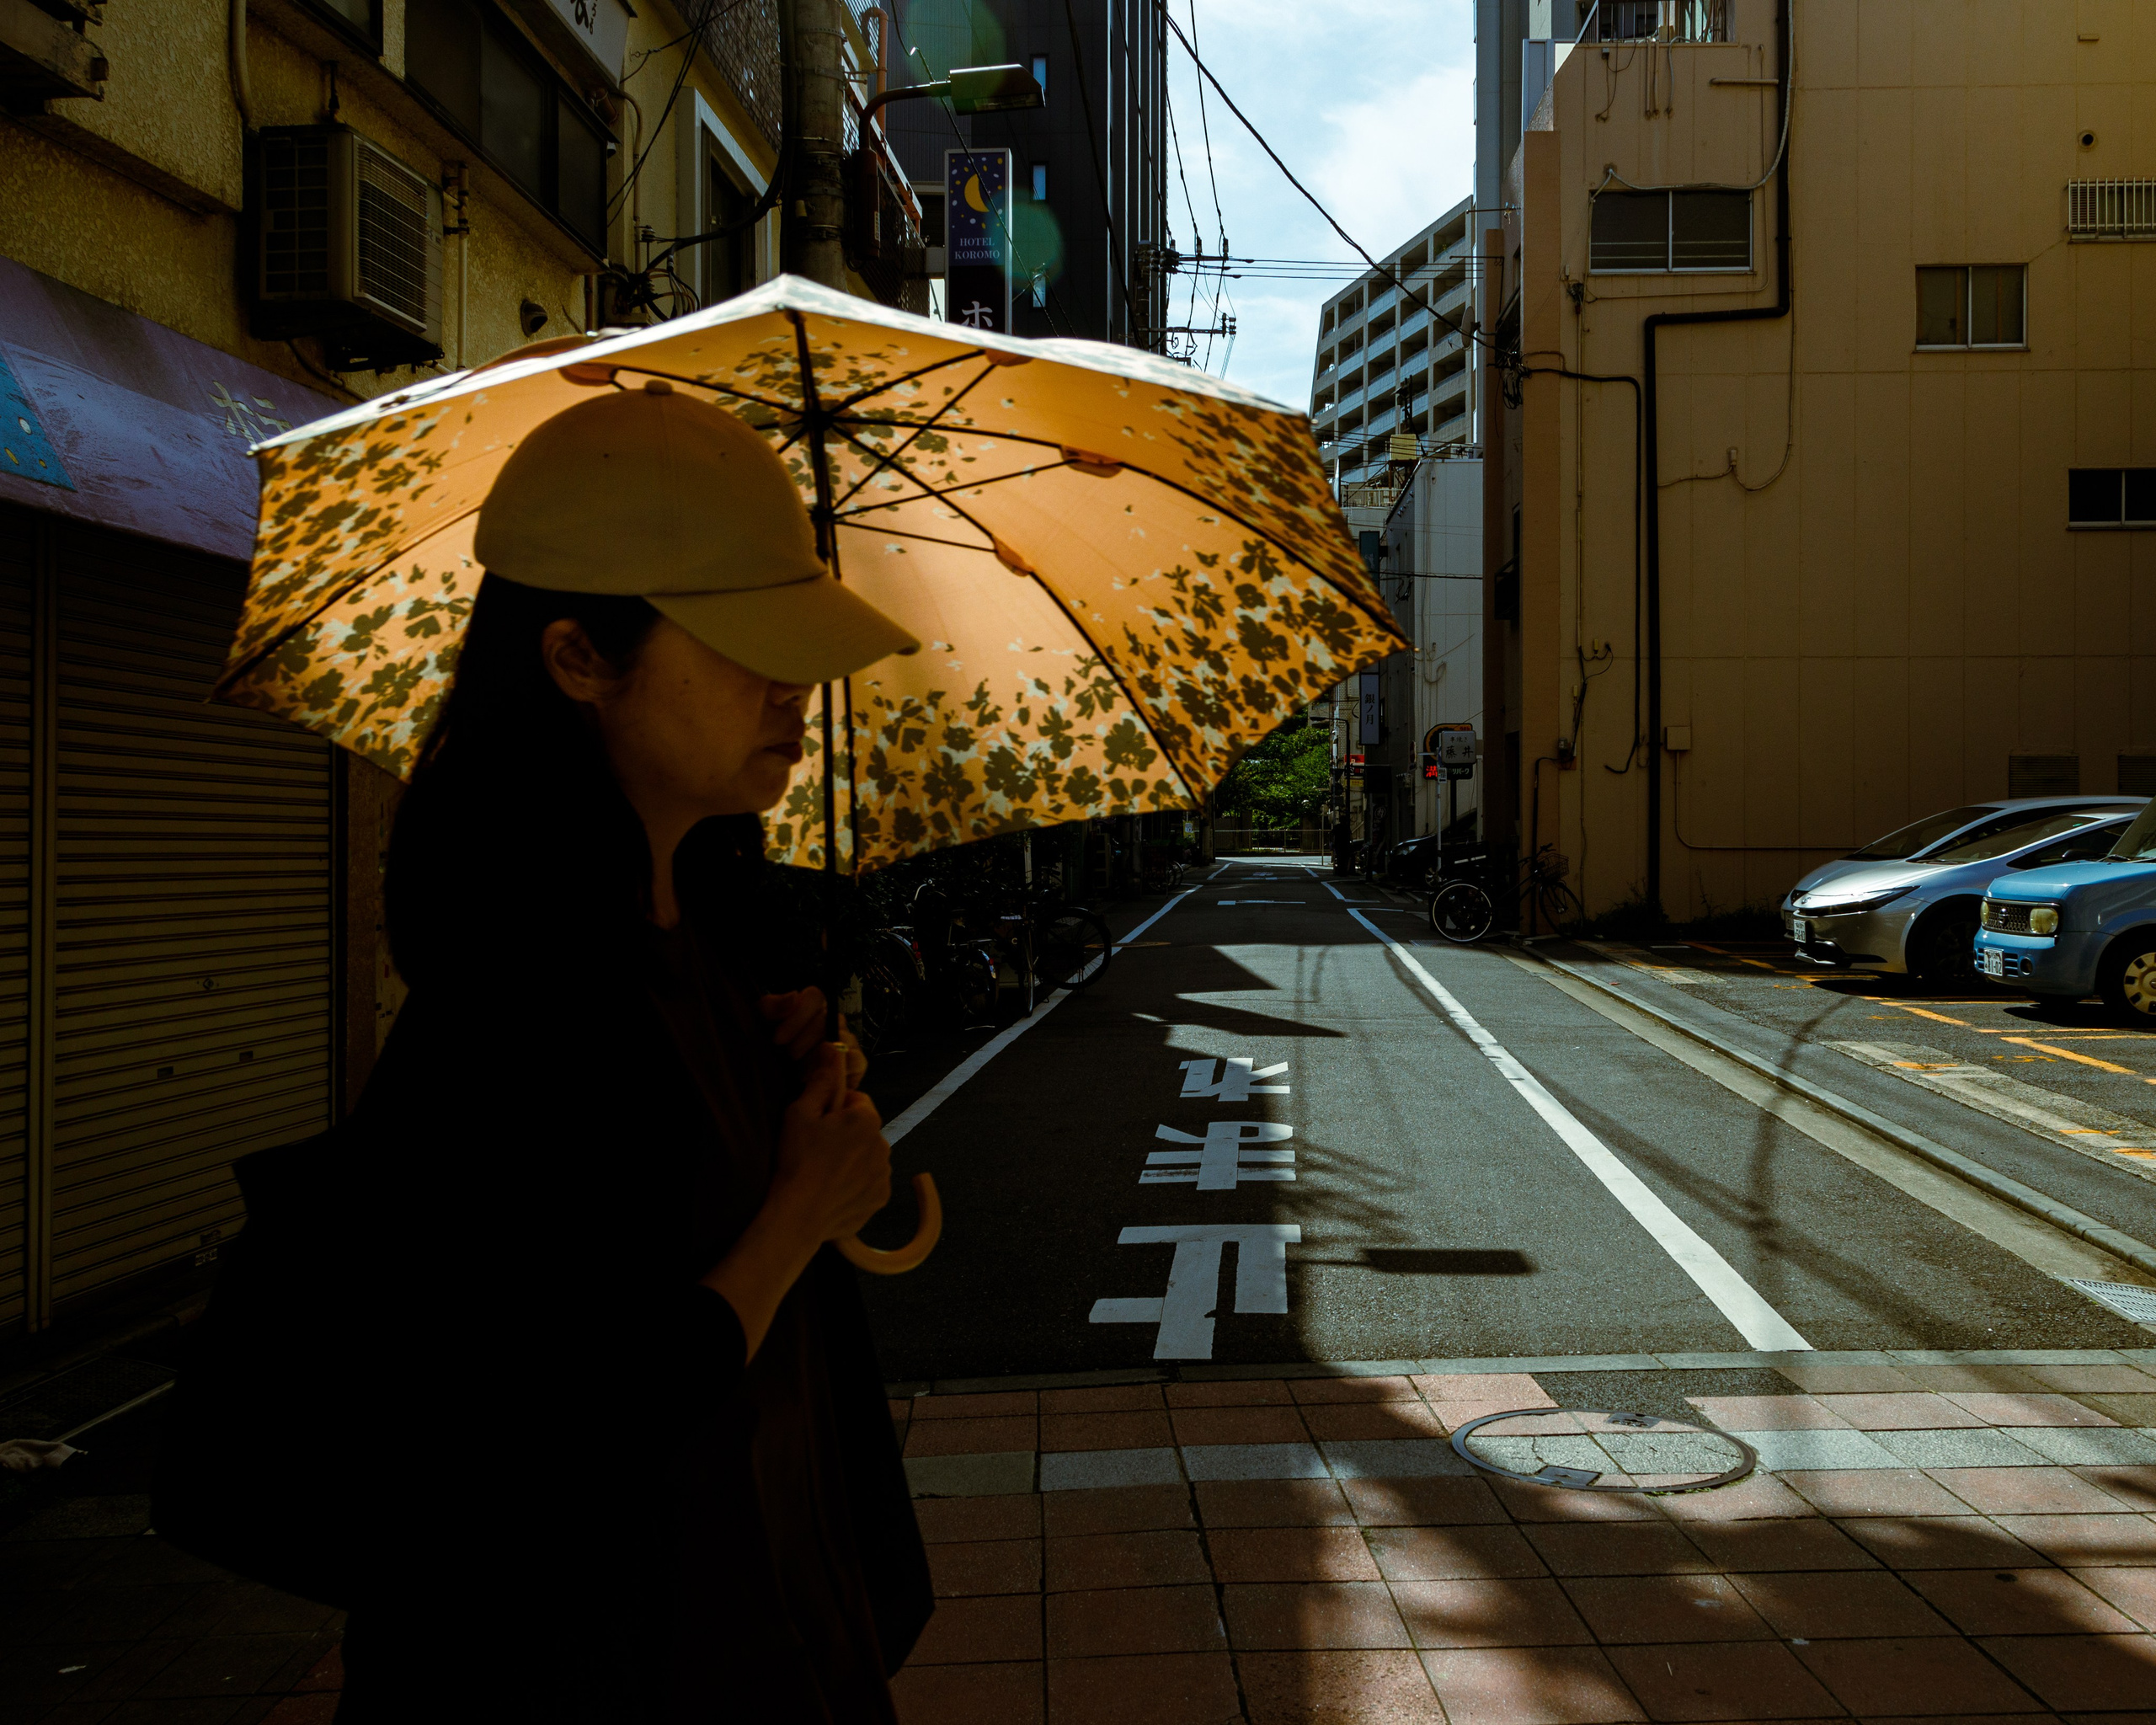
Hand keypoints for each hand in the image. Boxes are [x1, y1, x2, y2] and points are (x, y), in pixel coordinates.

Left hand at [761, 988, 866, 1088]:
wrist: (776, 1091)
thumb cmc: (770, 1056)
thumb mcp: (760, 1028)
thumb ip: (772, 1007)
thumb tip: (793, 996)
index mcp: (810, 1008)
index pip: (815, 996)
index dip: (798, 1015)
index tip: (778, 1038)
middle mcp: (831, 1021)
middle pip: (829, 1018)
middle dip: (804, 1041)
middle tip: (788, 1057)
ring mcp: (847, 1041)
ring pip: (843, 1039)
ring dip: (818, 1059)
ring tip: (800, 1072)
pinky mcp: (856, 1064)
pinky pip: (857, 1061)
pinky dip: (837, 1072)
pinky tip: (817, 1081)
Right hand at [770, 1042, 890, 1242]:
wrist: (798, 1214)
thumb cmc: (797, 1160)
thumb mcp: (800, 1112)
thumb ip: (821, 1080)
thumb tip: (833, 1048)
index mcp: (867, 1118)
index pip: (857, 1102)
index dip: (835, 1110)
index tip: (819, 1124)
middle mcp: (883, 1143)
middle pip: (864, 1129)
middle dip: (846, 1134)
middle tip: (817, 1149)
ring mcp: (883, 1173)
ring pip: (868, 1156)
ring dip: (852, 1159)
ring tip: (823, 1172)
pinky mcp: (880, 1198)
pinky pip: (870, 1183)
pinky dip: (856, 1184)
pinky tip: (833, 1190)